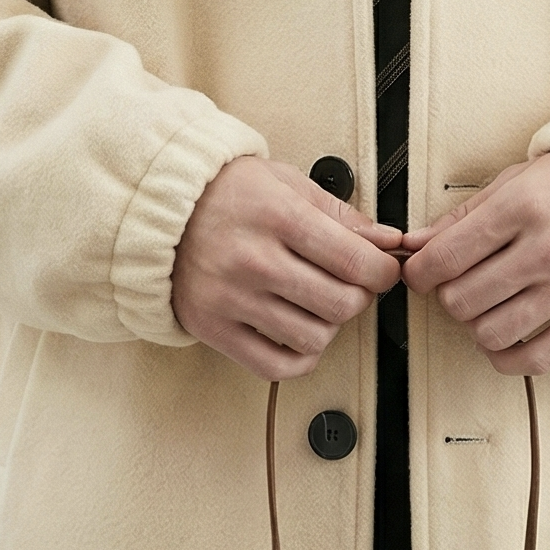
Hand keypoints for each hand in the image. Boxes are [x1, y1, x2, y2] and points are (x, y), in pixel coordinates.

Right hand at [172, 156, 403, 380]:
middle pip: (341, 305)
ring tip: (319, 302)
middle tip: (352, 283)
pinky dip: (301, 357)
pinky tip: (299, 331)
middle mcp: (253, 260)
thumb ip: (341, 214)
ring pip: (314, 338)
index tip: (385, 269)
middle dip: (361, 296)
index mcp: (278, 216)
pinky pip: (276, 366)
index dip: (385, 272)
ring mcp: (231, 299)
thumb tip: (389, 242)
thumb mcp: (286, 183)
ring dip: (330, 325)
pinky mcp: (213, 329)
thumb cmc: (228, 193)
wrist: (161, 212)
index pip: (355, 263)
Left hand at [399, 152, 549, 373]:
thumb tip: (412, 247)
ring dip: (476, 326)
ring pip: (490, 333)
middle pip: (462, 300)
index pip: (447, 257)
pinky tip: (504, 338)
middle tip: (460, 284)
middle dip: (449, 296)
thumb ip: (460, 218)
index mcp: (523, 206)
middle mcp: (549, 248)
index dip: (420, 273)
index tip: (420, 274)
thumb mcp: (513, 183)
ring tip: (487, 306)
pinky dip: (506, 358)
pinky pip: (533, 360)